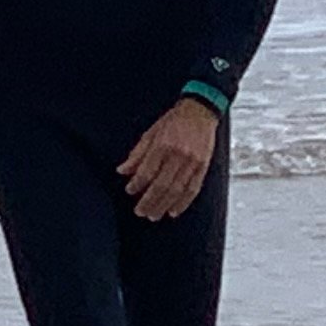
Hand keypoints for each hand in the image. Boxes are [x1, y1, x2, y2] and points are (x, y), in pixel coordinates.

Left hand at [117, 99, 220, 221]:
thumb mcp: (151, 133)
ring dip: (164, 205)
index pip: (147, 171)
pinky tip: (173, 211)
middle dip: (149, 201)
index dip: (137, 184)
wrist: (200, 111)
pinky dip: (183, 203)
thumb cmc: (173, 121)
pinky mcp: (203, 167)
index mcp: (163, 145)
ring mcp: (192, 162)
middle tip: (140, 211)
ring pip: (176, 190)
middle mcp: (178, 155)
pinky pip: (193, 189)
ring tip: (154, 215)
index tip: (130, 191)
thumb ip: (137, 154)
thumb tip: (122, 171)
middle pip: (161, 185)